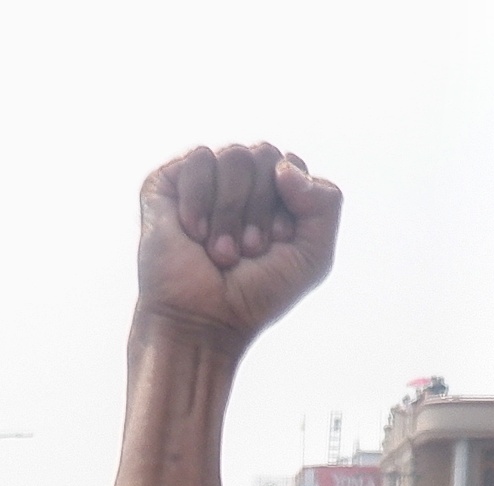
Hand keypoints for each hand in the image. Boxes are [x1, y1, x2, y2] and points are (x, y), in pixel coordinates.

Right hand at [136, 141, 344, 348]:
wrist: (204, 322)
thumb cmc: (255, 294)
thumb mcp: (313, 255)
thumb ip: (325, 202)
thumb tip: (284, 166)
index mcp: (273, 193)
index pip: (291, 165)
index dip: (287, 208)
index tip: (275, 245)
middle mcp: (239, 182)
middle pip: (265, 154)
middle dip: (259, 208)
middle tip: (247, 250)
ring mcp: (204, 180)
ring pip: (234, 156)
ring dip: (230, 211)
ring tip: (220, 251)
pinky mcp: (167, 183)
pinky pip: (198, 159)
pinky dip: (200, 202)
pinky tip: (194, 234)